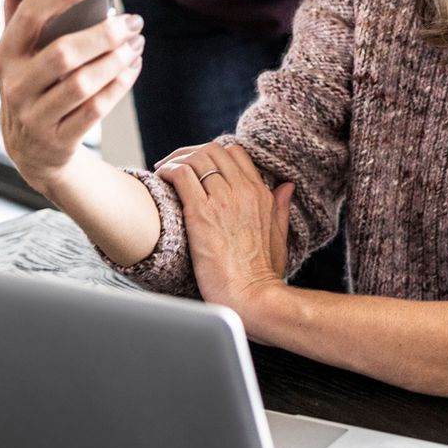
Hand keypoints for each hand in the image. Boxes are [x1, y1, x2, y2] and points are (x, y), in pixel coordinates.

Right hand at [0, 0, 143, 194]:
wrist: (30, 149)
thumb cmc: (30, 83)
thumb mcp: (17, 49)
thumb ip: (17, 6)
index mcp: (4, 53)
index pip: (30, 15)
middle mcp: (15, 85)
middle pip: (62, 53)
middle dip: (104, 34)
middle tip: (133, 20)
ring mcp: (34, 116)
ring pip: (82, 84)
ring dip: (116, 61)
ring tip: (136, 42)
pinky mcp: (58, 140)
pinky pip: (94, 110)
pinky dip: (118, 86)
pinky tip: (132, 67)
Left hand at [159, 142, 294, 315]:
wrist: (253, 298)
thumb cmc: (263, 276)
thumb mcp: (279, 236)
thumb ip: (280, 207)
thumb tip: (286, 186)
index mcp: (261, 194)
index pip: (235, 153)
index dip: (212, 154)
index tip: (196, 166)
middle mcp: (243, 191)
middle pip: (212, 150)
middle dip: (189, 152)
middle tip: (174, 165)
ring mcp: (223, 200)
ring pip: (196, 158)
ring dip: (176, 160)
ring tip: (163, 172)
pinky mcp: (202, 213)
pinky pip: (182, 175)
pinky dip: (169, 171)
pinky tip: (162, 179)